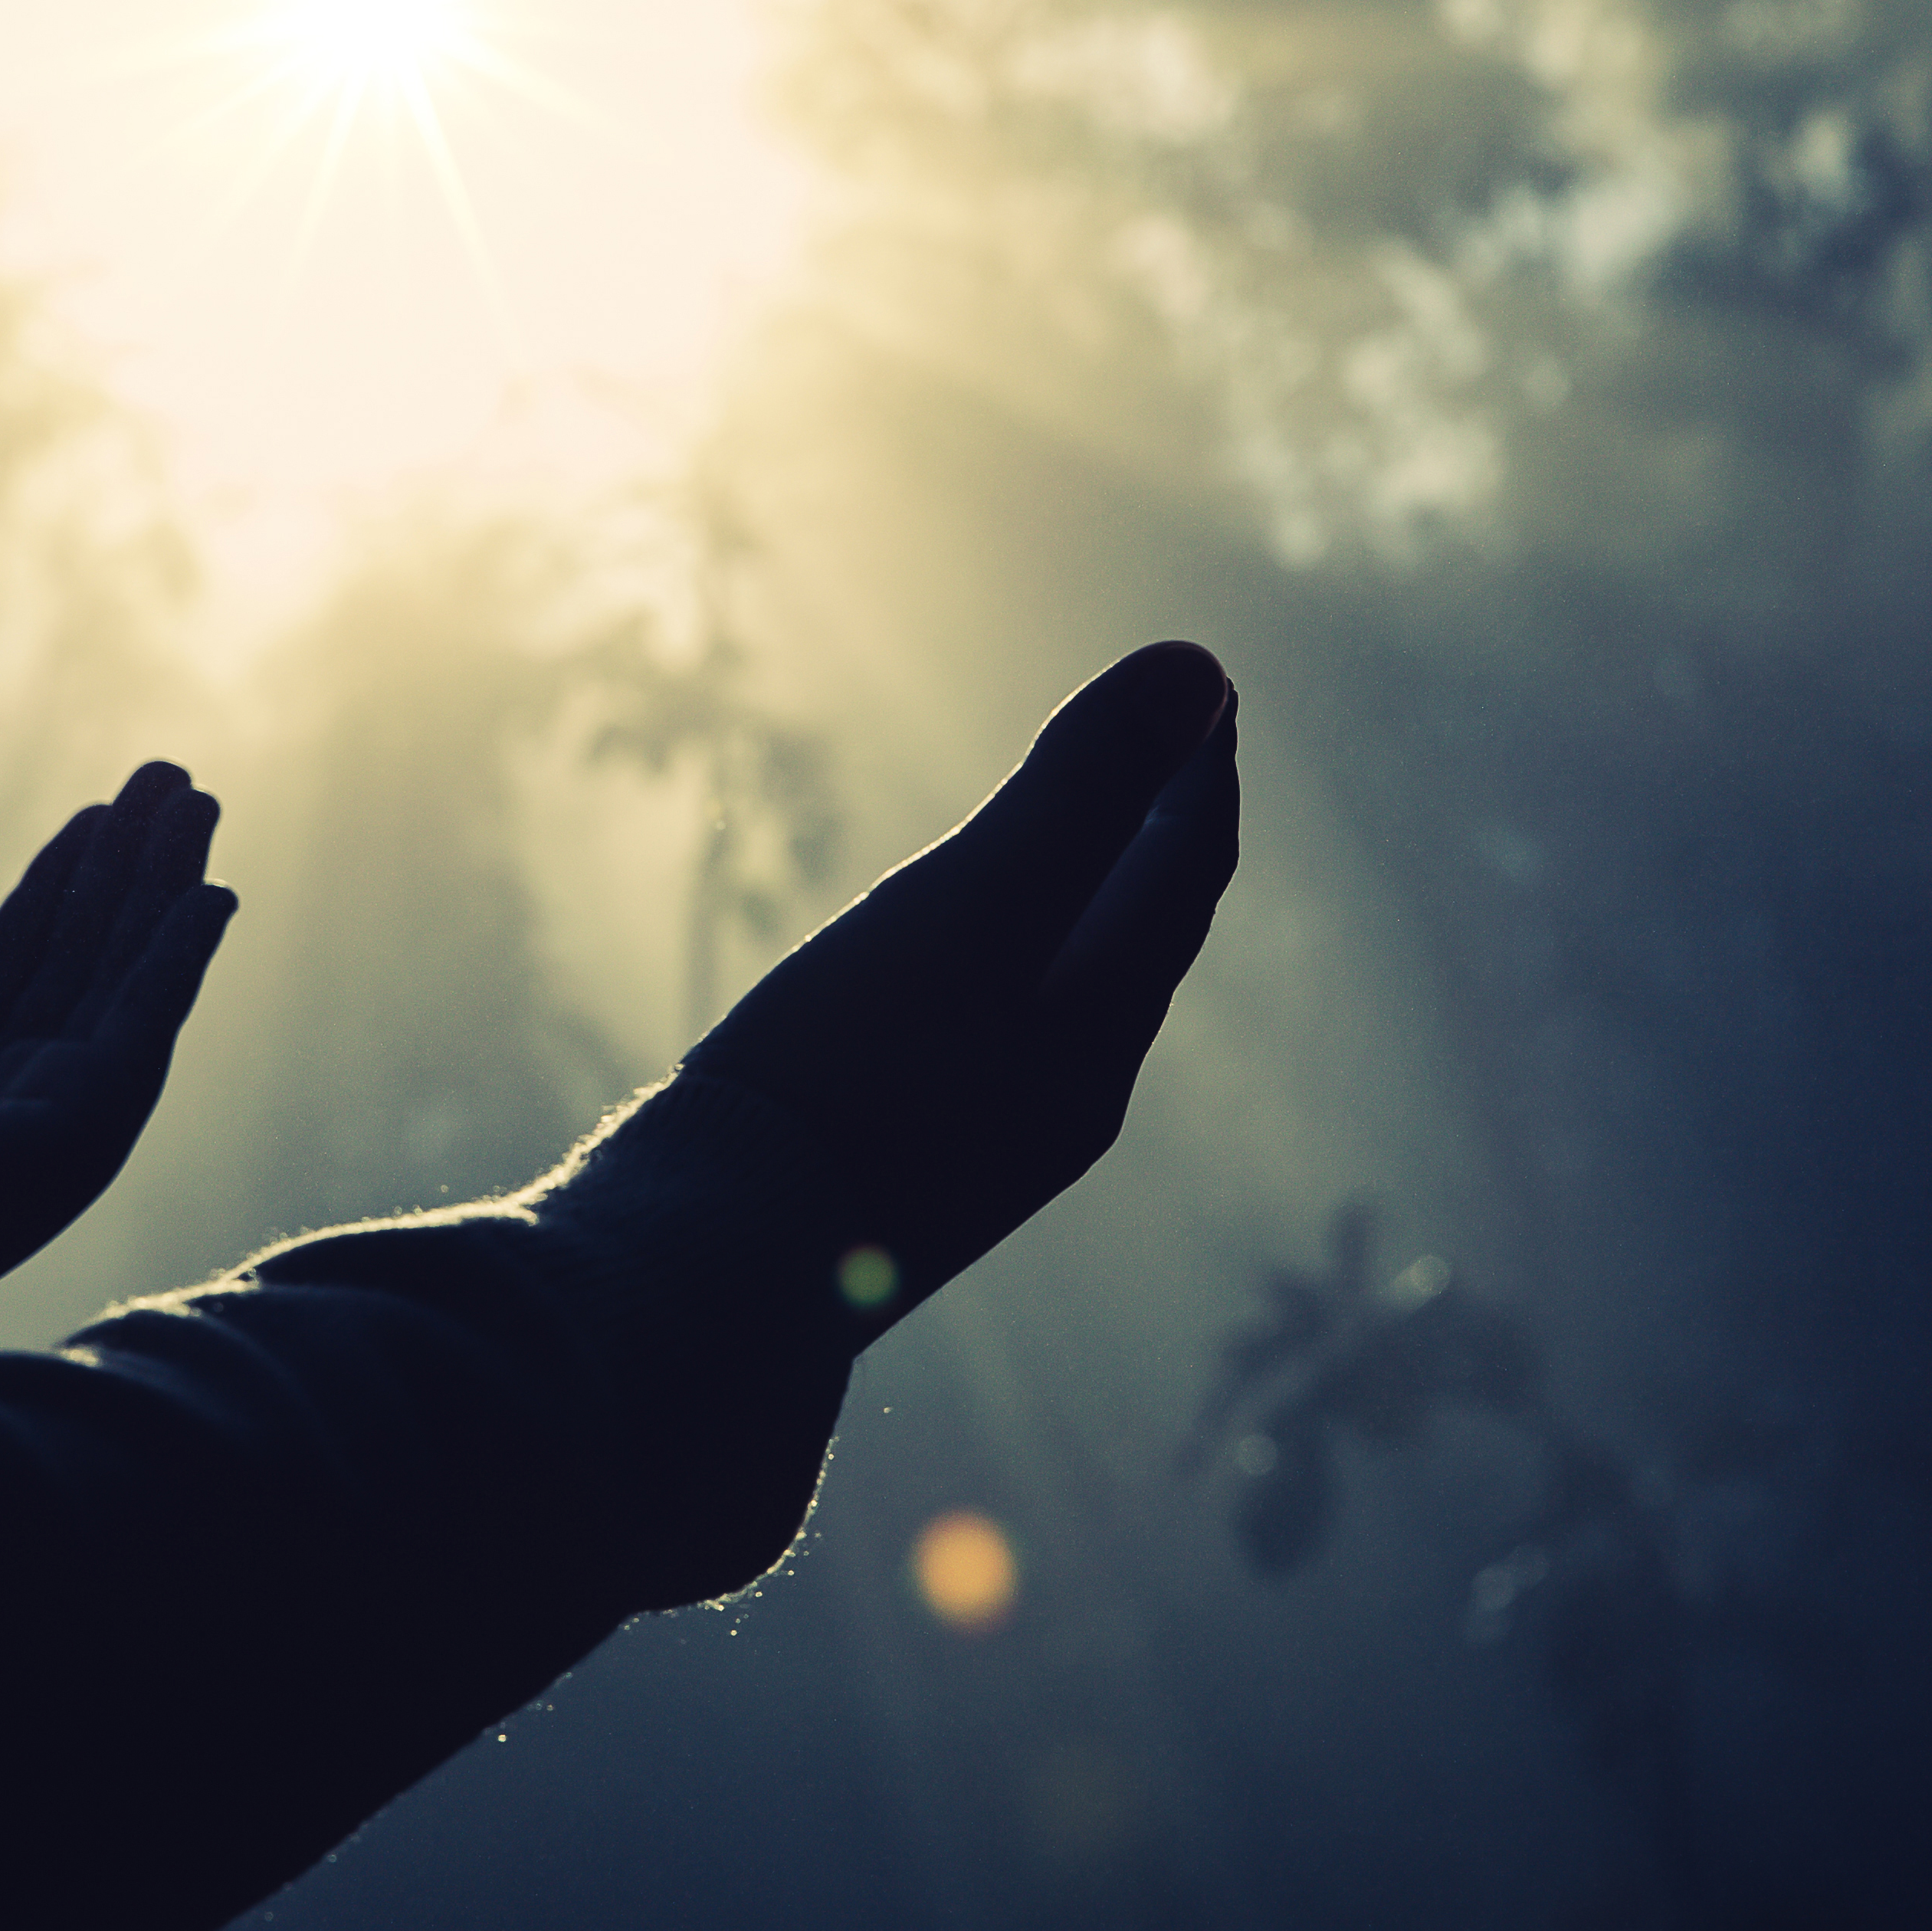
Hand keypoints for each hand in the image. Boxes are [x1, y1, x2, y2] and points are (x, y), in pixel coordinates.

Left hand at [0, 762, 238, 1357]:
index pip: (12, 973)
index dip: (55, 890)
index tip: (94, 817)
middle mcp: (2, 1116)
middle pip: (81, 965)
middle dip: (129, 873)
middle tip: (173, 783)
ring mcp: (49, 1132)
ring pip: (122, 984)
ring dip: (166, 891)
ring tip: (198, 800)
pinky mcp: (80, 1138)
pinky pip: (145, 1029)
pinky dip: (182, 959)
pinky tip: (214, 892)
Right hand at [683, 640, 1238, 1319]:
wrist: (721, 1266)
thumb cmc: (848, 1073)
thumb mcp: (973, 904)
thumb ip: (1081, 788)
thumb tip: (1201, 664)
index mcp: (1098, 1032)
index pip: (1180, 877)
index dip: (1197, 774)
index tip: (1210, 692)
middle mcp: (1064, 1102)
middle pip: (1134, 943)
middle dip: (1154, 838)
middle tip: (1165, 753)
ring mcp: (985, 1150)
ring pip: (1063, 1006)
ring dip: (1082, 914)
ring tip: (1070, 856)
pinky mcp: (904, 1179)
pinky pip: (988, 1055)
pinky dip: (1003, 980)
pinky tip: (943, 985)